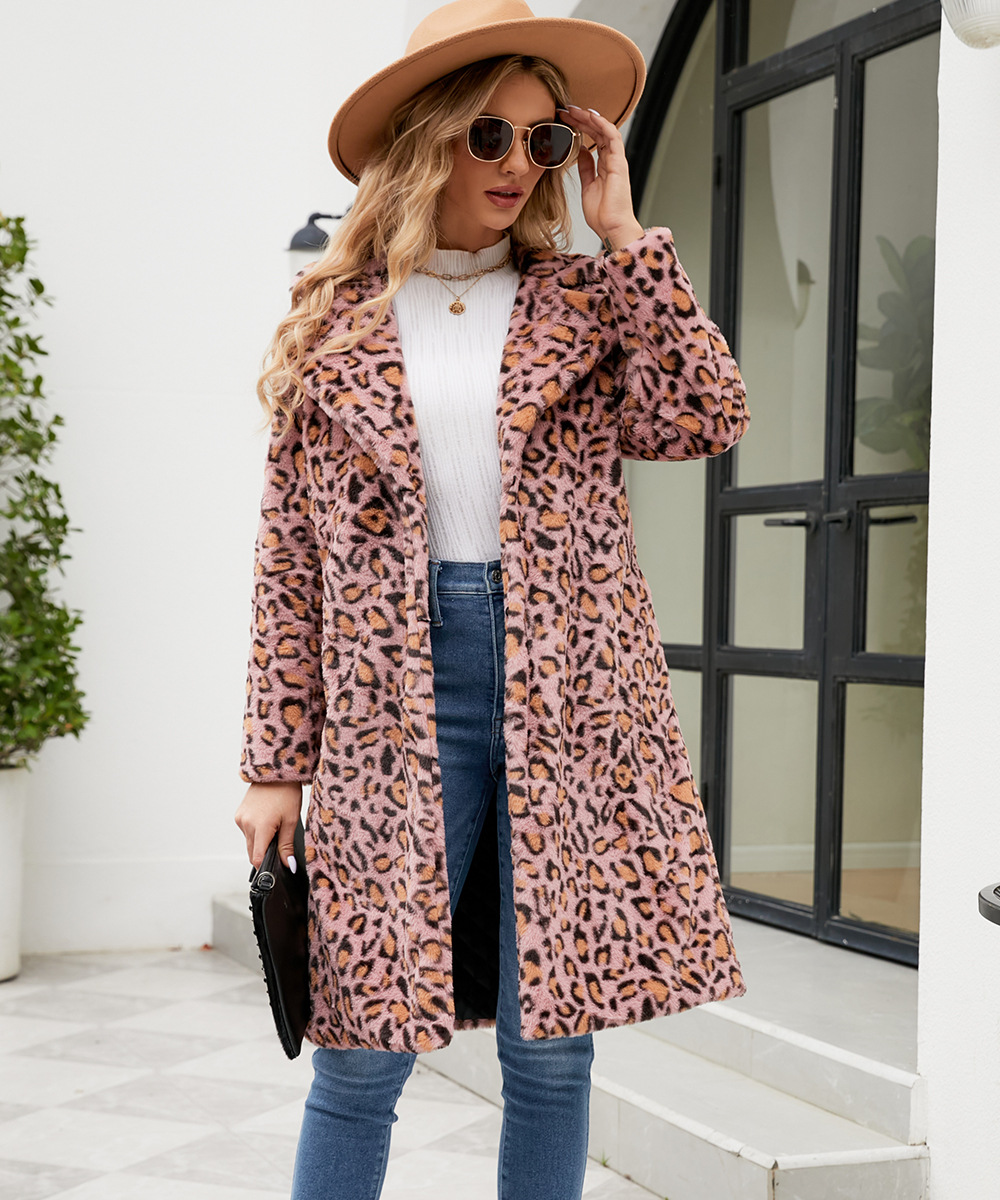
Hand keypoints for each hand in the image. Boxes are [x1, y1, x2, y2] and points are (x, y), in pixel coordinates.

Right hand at [235, 781, 302, 871]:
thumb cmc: (286, 793)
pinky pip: (247, 832)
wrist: (276, 772)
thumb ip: (286, 846)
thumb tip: (288, 865)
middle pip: (252, 852)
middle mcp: (246, 824)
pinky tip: (267, 820)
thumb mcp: (291, 821)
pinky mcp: (238, 814)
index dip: (266, 866)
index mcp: (260, 827)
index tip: (275, 868)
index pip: (257, 858)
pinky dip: (256, 832)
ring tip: (274, 826)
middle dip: (265, 853)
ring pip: (250, 843)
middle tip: (279, 842)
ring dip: (260, 842)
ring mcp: (240, 819)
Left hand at [559, 105, 643, 249]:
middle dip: (581, 118)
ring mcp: (617, 160)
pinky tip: (589, 116)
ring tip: (573, 110)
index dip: (580, 127)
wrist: (611, 228)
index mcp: (605, 166)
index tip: (564, 120)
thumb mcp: (587, 187)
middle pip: (598, 131)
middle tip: (565, 109)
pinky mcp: (619, 163)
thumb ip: (586, 168)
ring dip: (589, 118)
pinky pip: (612, 137)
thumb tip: (581, 152)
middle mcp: (612, 160)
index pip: (594, 139)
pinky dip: (602, 124)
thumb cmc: (602, 214)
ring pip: (605, 130)